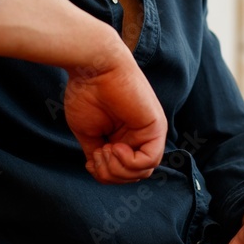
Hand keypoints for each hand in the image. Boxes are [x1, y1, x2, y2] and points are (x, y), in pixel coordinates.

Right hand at [64, 51, 166, 183]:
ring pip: (143, 172)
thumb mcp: (90, 134)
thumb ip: (98, 155)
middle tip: (97, 156)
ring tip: (105, 150)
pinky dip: (129, 162)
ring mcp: (150, 132)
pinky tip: (115, 147)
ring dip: (118, 169)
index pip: (124, 172)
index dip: (106, 175)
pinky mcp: (156, 126)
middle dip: (111, 175)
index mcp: (125, 137)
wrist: (93, 68)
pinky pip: (149, 160)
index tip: (90, 160)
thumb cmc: (87, 94)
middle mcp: (140, 135)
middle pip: (134, 175)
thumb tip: (101, 172)